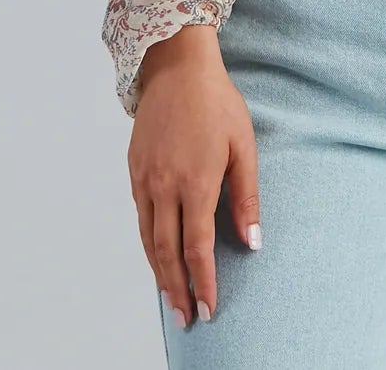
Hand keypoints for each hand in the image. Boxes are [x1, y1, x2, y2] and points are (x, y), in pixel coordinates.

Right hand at [128, 25, 261, 331]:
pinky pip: (139, 217)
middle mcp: (164, 186)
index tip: (208, 308)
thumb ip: (246, 197)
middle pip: (166, 252)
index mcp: (195, 182)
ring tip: (170, 299)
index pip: (197, 248)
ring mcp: (144, 179)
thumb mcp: (244, 147)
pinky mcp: (133, 170)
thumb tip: (252, 241)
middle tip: (186, 318)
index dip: (203, 282)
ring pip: (148, 239)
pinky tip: (156, 256)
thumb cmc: (217, 103)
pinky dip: (147, 244)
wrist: (176, 68)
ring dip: (159, 274)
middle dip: (177, 289)